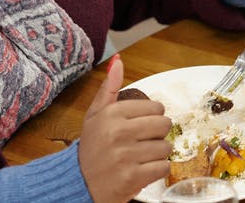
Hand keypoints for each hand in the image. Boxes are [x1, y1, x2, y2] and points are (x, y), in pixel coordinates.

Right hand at [78, 55, 173, 202]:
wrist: (78, 184)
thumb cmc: (91, 148)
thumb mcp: (95, 115)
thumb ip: (109, 88)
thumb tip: (118, 61)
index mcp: (111, 114)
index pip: (156, 107)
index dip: (152, 117)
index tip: (141, 125)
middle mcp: (118, 133)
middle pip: (164, 125)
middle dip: (157, 134)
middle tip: (143, 141)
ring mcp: (126, 156)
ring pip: (166, 147)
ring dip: (157, 154)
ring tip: (140, 156)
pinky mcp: (133, 177)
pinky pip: (164, 167)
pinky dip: (157, 170)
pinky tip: (143, 169)